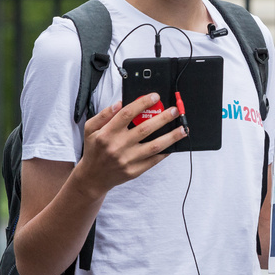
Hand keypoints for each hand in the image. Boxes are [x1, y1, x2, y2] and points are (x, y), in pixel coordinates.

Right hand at [73, 93, 187, 198]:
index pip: (127, 114)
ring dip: (171, 136)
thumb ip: (104, 114)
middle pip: (145, 128)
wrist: (93, 178)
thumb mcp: (91, 129)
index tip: (155, 96)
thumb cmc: (94, 150)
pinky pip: (154, 160)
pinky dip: (165, 152)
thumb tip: (119, 103)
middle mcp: (118, 146)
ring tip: (183, 128)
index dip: (143, 103)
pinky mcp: (134, 171)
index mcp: (107, 133)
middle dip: (163, 118)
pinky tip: (174, 145)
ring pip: (154, 146)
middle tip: (175, 110)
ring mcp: (127, 160)